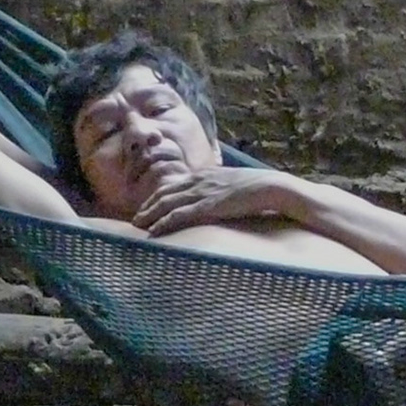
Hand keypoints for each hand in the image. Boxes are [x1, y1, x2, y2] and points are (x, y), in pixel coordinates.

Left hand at [132, 167, 294, 234]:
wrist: (270, 186)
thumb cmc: (258, 188)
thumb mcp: (233, 185)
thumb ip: (220, 190)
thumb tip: (216, 200)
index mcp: (204, 174)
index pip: (173, 185)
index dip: (157, 197)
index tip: (147, 208)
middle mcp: (199, 180)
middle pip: (164, 193)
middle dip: (147, 207)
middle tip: (135, 220)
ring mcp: (202, 192)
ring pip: (167, 203)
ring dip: (149, 215)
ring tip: (137, 226)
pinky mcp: (208, 205)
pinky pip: (179, 214)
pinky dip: (164, 222)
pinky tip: (154, 231)